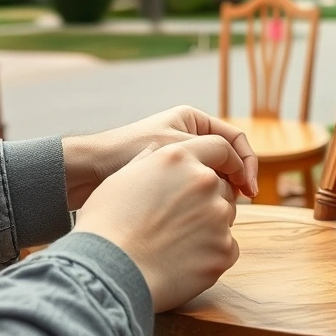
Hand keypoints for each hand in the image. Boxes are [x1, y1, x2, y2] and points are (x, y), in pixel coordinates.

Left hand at [62, 106, 257, 209]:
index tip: (249, 191)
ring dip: (218, 194)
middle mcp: (188, 137)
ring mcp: (178, 159)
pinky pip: (195, 189)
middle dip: (234, 181)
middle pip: (226, 161)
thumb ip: (214, 156)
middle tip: (235, 204)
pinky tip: (200, 216)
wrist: (86, 170)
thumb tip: (242, 176)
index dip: (247, 165)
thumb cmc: (126, 151)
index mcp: (193, 120)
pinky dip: (201, 201)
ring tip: (217, 211)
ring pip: (211, 178)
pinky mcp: (168, 180)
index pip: (235, 141)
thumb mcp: (177, 149)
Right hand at [73, 137, 240, 311]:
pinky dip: (210, 254)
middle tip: (180, 221)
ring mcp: (218, 216)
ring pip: (225, 217)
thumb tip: (156, 153)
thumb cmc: (106, 226)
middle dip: (209, 200)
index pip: (219, 147)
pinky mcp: (224, 249)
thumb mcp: (121, 179)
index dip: (224, 161)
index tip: (226, 173)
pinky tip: (182, 262)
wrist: (108, 272)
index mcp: (178, 158)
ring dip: (209, 226)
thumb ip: (148, 162)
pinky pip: (226, 248)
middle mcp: (204, 181)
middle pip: (222, 187)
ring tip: (175, 243)